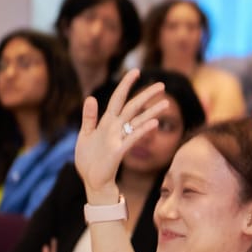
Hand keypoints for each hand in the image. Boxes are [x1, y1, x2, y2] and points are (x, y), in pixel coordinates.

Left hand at [75, 69, 167, 197]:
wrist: (91, 181)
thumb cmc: (89, 160)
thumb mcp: (85, 135)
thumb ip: (89, 117)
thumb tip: (91, 97)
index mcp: (107, 122)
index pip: (118, 99)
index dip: (126, 84)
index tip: (136, 71)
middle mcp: (116, 128)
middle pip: (133, 107)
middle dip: (147, 95)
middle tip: (162, 85)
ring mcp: (119, 139)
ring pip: (138, 121)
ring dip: (152, 112)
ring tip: (166, 103)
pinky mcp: (119, 151)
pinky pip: (132, 138)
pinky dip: (142, 130)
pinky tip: (153, 123)